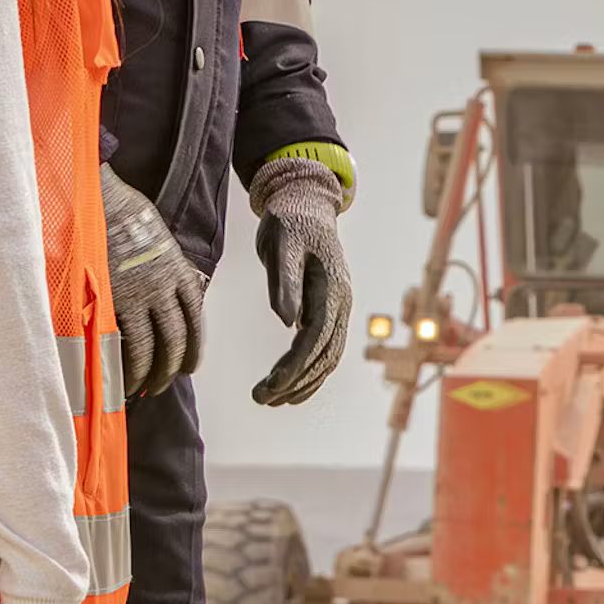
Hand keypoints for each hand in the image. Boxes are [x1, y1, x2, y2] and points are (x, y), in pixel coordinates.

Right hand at [101, 167, 204, 399]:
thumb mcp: (159, 242)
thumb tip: (163, 293)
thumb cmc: (126, 216)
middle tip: (165, 384)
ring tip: (145, 389)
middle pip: (177, 338)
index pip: (195, 319)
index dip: (195, 347)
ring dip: (151, 372)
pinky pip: (124, 342)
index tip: (191, 366)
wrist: (102, 201)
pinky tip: (122, 378)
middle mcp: (166, 288)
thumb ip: (164, 271)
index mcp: (180, 273)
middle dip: (173, 366)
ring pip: (153, 346)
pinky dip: (125, 365)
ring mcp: (141, 296)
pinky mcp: (114, 300)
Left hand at [249, 155, 353, 407]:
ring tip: (272, 399)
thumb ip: (285, 282)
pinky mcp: (330, 309)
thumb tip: (287, 320)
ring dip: (304, 382)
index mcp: (331, 288)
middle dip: (296, 382)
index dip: (295, 367)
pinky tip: (292, 385)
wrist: (305, 204)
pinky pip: (326, 348)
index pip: (316, 339)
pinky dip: (311, 371)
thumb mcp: (281, 245)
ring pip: (329, 356)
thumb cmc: (289, 222)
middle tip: (262, 399)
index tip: (269, 386)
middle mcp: (342, 302)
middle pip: (325, 354)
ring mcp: (340, 307)